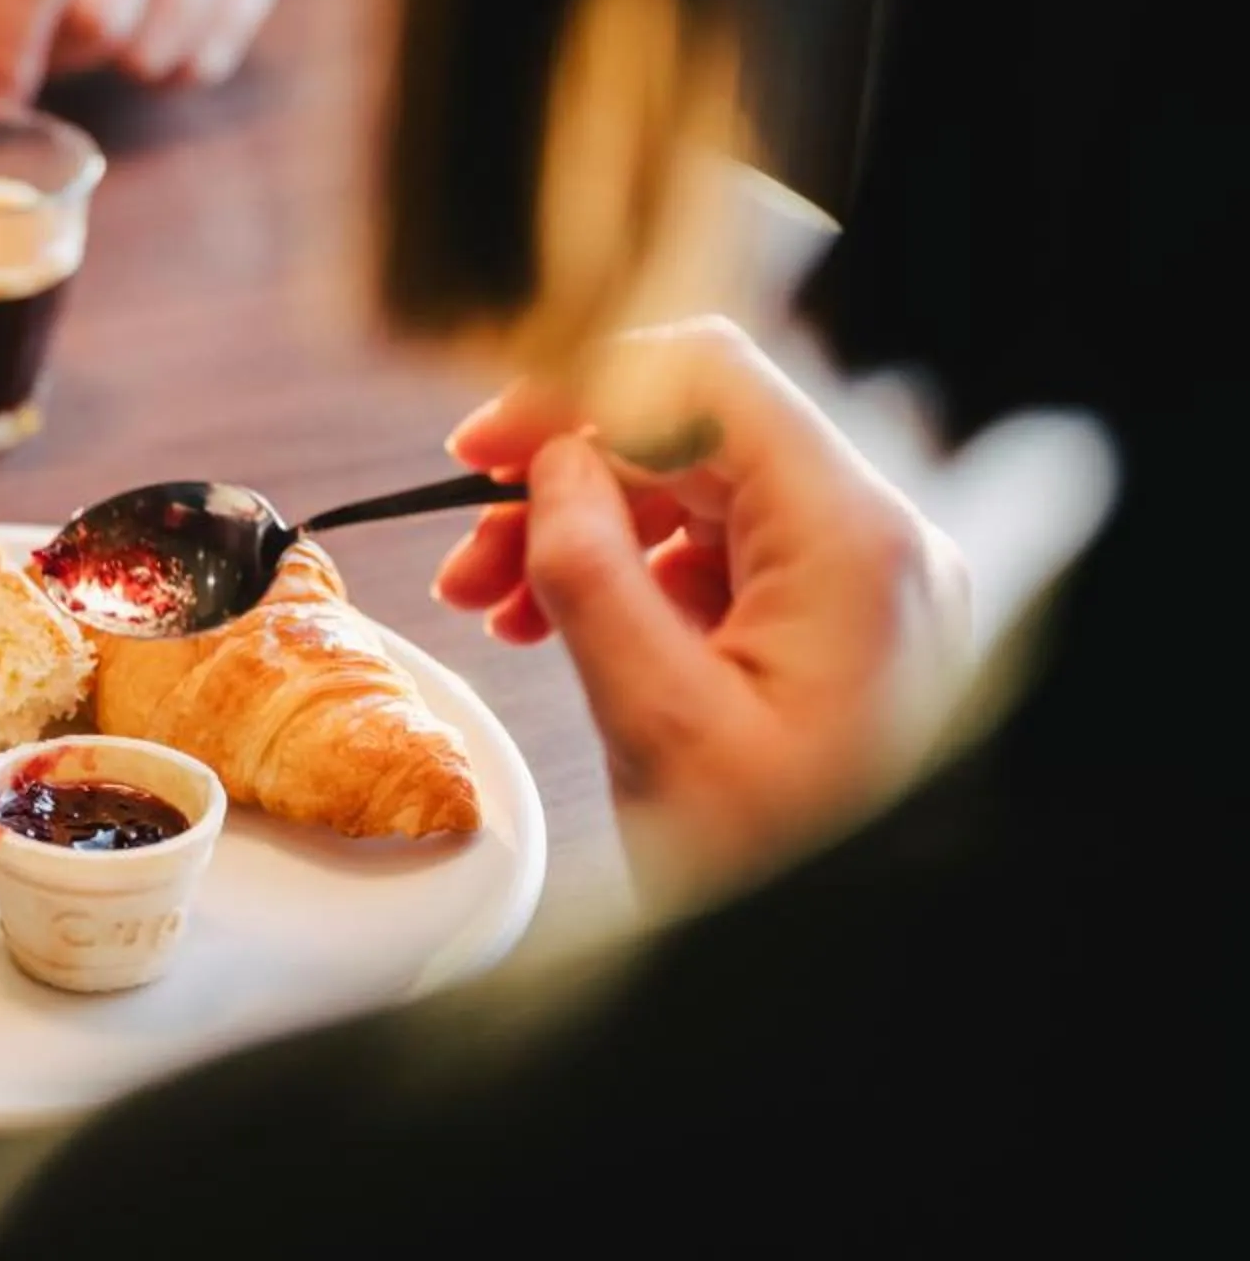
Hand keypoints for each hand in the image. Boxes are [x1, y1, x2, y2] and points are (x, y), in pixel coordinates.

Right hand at [432, 317, 968, 896]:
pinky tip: (547, 620)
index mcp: (853, 544)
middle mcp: (874, 543)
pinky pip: (715, 559)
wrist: (836, 959)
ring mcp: (860, 583)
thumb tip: (550, 465)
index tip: (484, 438)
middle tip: (463, 532)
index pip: (710, 378)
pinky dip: (625, 575)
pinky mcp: (835, 624)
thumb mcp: (661, 725)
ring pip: (694, 496)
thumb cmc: (779, 871)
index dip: (580, 386)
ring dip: (579, 527)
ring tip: (486, 595)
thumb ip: (594, 573)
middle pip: (694, 437)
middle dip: (563, 474)